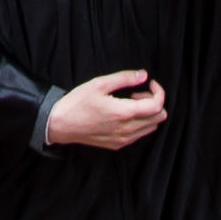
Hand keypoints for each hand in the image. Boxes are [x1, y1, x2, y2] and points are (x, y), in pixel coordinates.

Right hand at [47, 70, 166, 147]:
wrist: (62, 123)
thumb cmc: (78, 102)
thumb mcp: (99, 83)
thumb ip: (124, 78)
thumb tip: (143, 75)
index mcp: (124, 112)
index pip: (157, 105)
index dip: (159, 91)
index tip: (150, 83)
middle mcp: (128, 129)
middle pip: (159, 118)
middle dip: (153, 102)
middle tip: (137, 93)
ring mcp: (124, 139)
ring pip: (151, 127)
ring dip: (147, 113)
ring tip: (130, 103)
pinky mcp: (118, 145)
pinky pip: (139, 134)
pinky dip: (140, 122)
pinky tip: (123, 114)